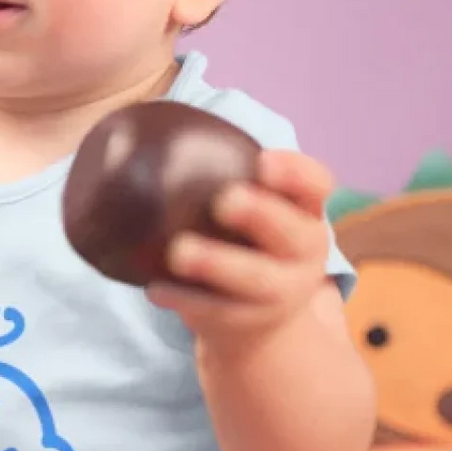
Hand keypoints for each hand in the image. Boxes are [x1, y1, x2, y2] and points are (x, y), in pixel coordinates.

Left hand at [146, 149, 335, 350]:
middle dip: (261, 215)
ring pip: (256, 279)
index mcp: (306, 212)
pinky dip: (185, 300)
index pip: (316, 185)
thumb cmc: (246, 240)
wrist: (260, 317)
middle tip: (225, 200)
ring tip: (179, 252)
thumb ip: (219, 177)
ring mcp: (280, 292)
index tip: (262, 161)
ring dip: (217, 263)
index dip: (295, 172)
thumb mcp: (251, 206)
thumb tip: (135, 128)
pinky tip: (155, 289)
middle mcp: (304, 253)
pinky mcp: (247, 322)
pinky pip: (217, 312)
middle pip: (293, 233)